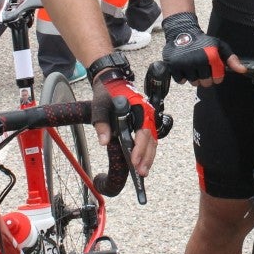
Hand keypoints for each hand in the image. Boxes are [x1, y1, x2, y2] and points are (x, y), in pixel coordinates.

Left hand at [89, 59, 157, 175]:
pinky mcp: (144, 122)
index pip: (143, 132)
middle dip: (147, 157)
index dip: (140, 148)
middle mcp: (147, 114)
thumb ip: (102, 123)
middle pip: (151, 139)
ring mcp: (147, 118)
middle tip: (141, 172)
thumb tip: (104, 141)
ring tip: (143, 171)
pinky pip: (150, 138)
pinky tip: (143, 161)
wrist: (111, 80)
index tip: (134, 161)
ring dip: (149, 156)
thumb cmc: (107, 92)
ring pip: (153, 140)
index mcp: (139, 109)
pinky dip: (147, 150)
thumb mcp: (100, 106)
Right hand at [161, 12, 241, 85]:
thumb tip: (243, 70)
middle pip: (205, 83)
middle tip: (203, 69)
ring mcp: (184, 63)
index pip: (218, 78)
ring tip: (193, 67)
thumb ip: (231, 59)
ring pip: (194, 83)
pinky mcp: (173, 66)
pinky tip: (185, 67)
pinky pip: (181, 81)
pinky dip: (183, 77)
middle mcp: (197, 60)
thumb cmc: (203, 41)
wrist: (182, 32)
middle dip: (206, 78)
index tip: (214, 71)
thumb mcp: (220, 46)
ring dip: (194, 78)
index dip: (217, 76)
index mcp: (211, 56)